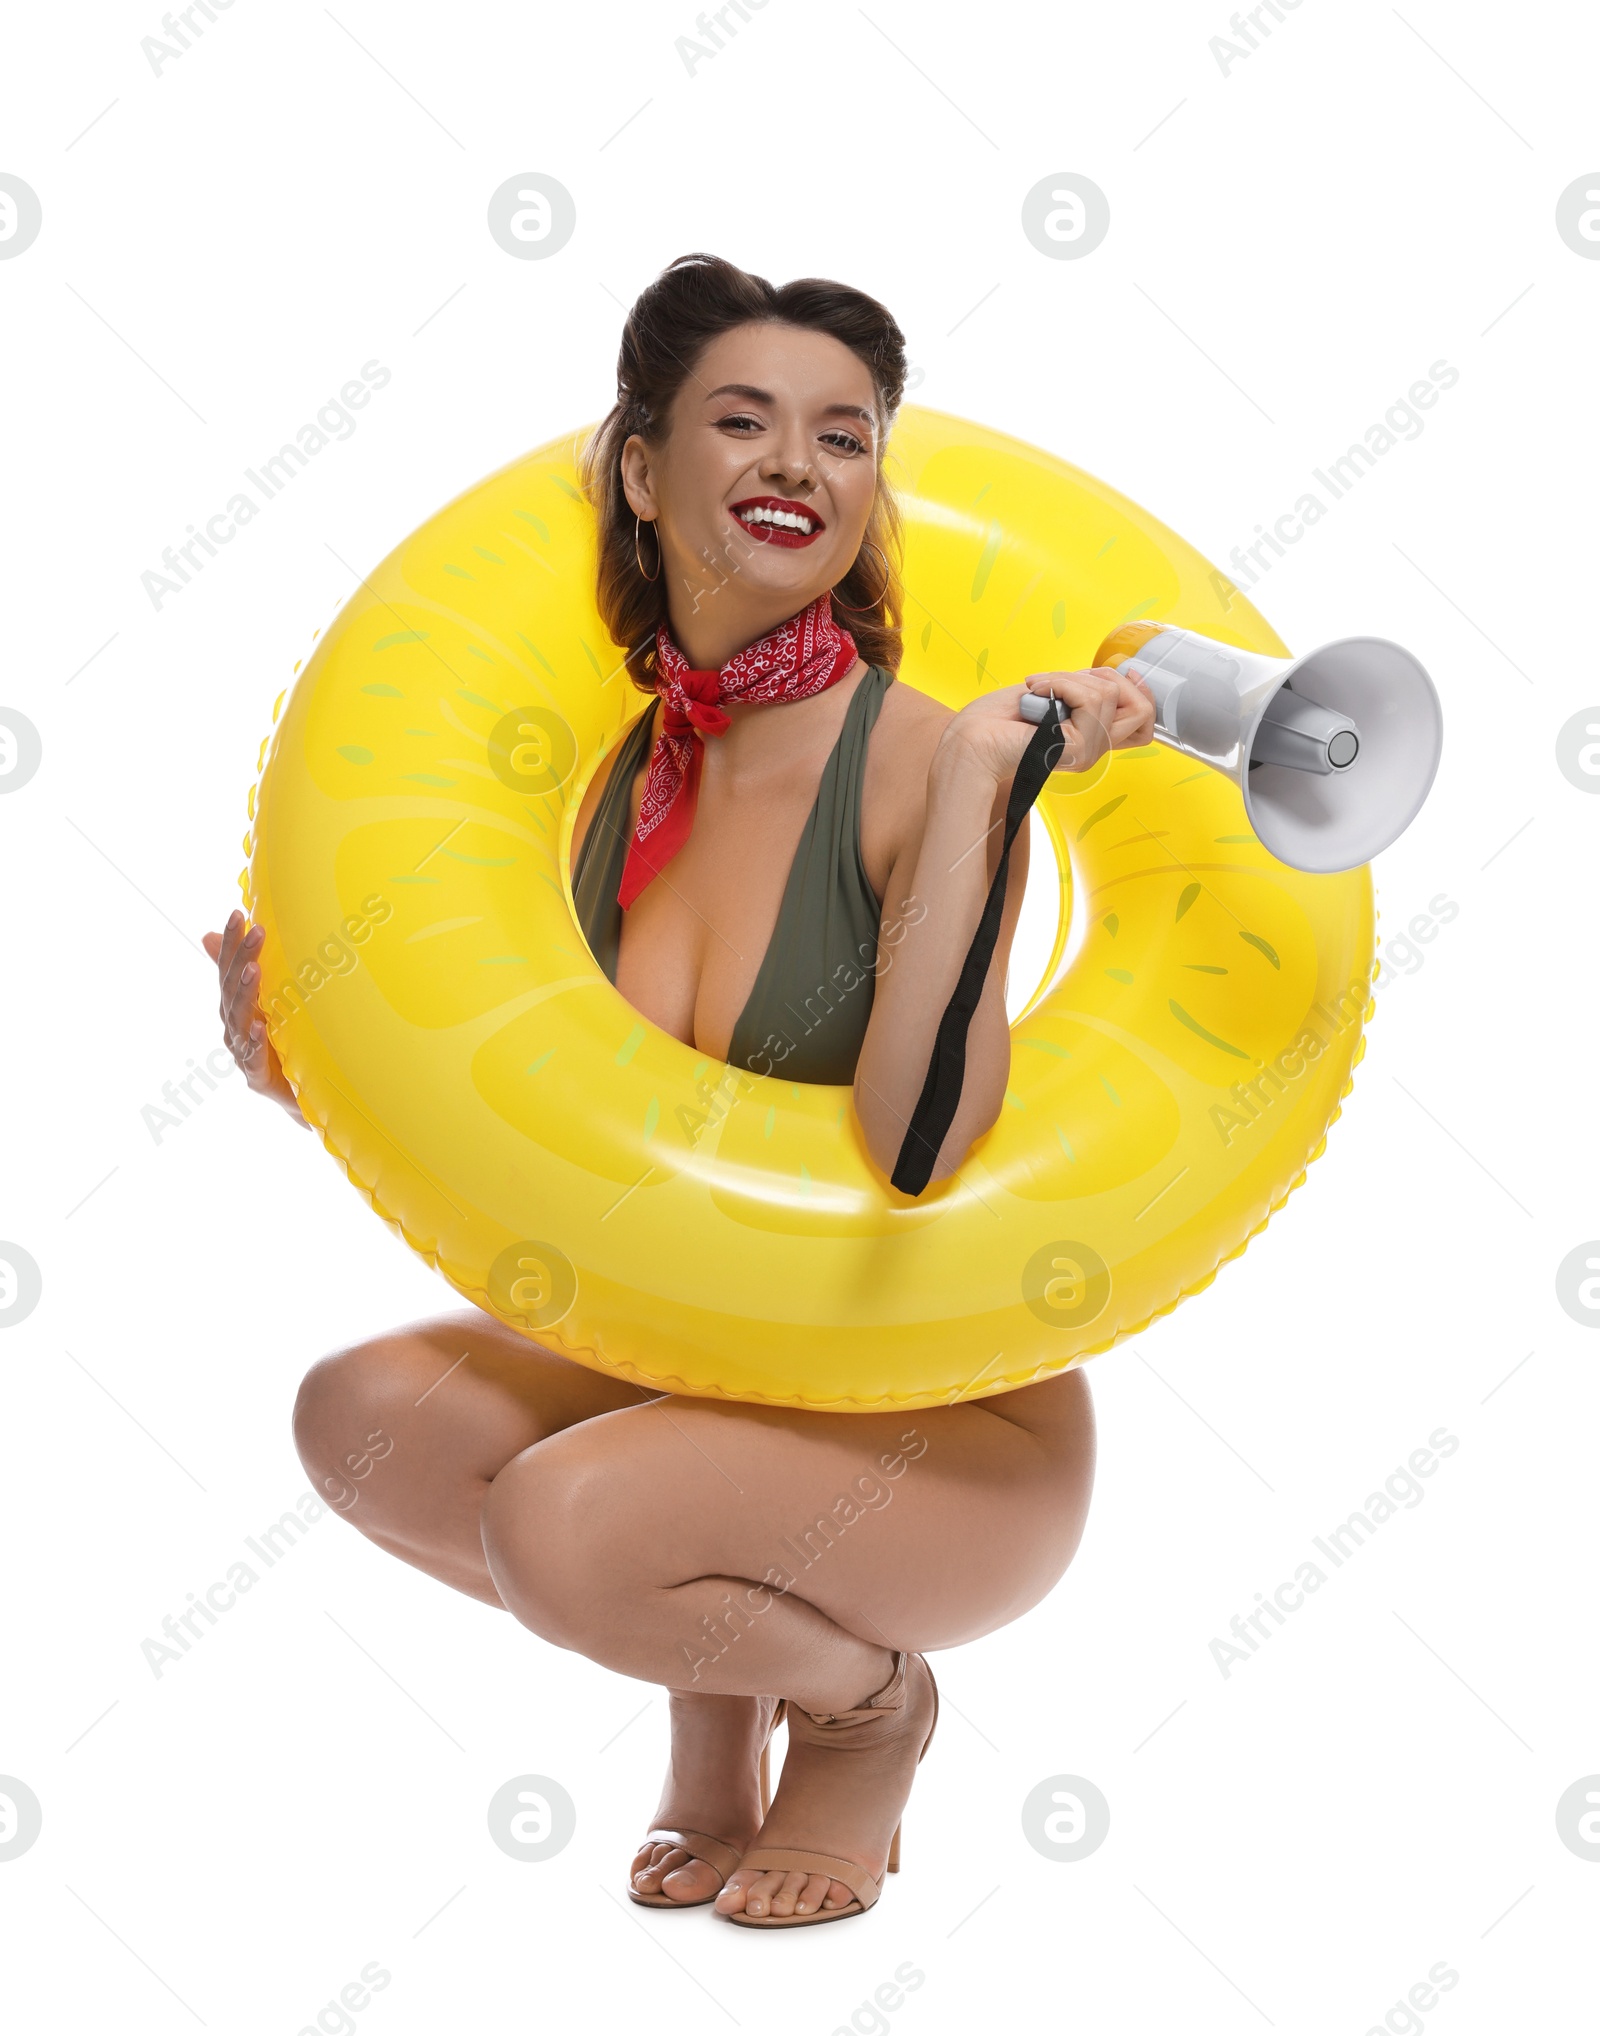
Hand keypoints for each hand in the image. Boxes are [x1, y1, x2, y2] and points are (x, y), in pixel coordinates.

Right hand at [201, 910, 305, 1122]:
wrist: (299, 1095)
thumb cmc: (281, 1046)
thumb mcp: (268, 1005)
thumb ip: (245, 973)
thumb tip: (210, 935)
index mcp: (235, 1008)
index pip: (228, 969)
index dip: (230, 942)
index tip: (237, 913)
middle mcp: (233, 1027)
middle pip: (232, 988)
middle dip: (242, 958)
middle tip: (255, 931)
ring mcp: (242, 1052)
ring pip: (238, 1019)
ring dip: (246, 993)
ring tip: (254, 970)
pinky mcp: (256, 1077)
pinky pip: (253, 1057)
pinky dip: (255, 1041)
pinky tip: (260, 1025)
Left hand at [939, 665, 1156, 786]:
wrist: (970, 740)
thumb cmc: (999, 719)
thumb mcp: (1055, 693)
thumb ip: (1088, 689)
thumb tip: (1121, 673)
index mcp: (1091, 738)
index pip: (1144, 724)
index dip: (1144, 693)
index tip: (1125, 671)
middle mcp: (1094, 750)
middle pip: (1142, 710)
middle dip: (1107, 677)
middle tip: (1061, 681)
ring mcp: (1088, 752)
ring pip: (1109, 693)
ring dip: (1068, 678)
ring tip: (1037, 689)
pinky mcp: (1077, 749)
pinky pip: (1089, 697)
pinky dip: (1060, 683)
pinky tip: (1035, 694)